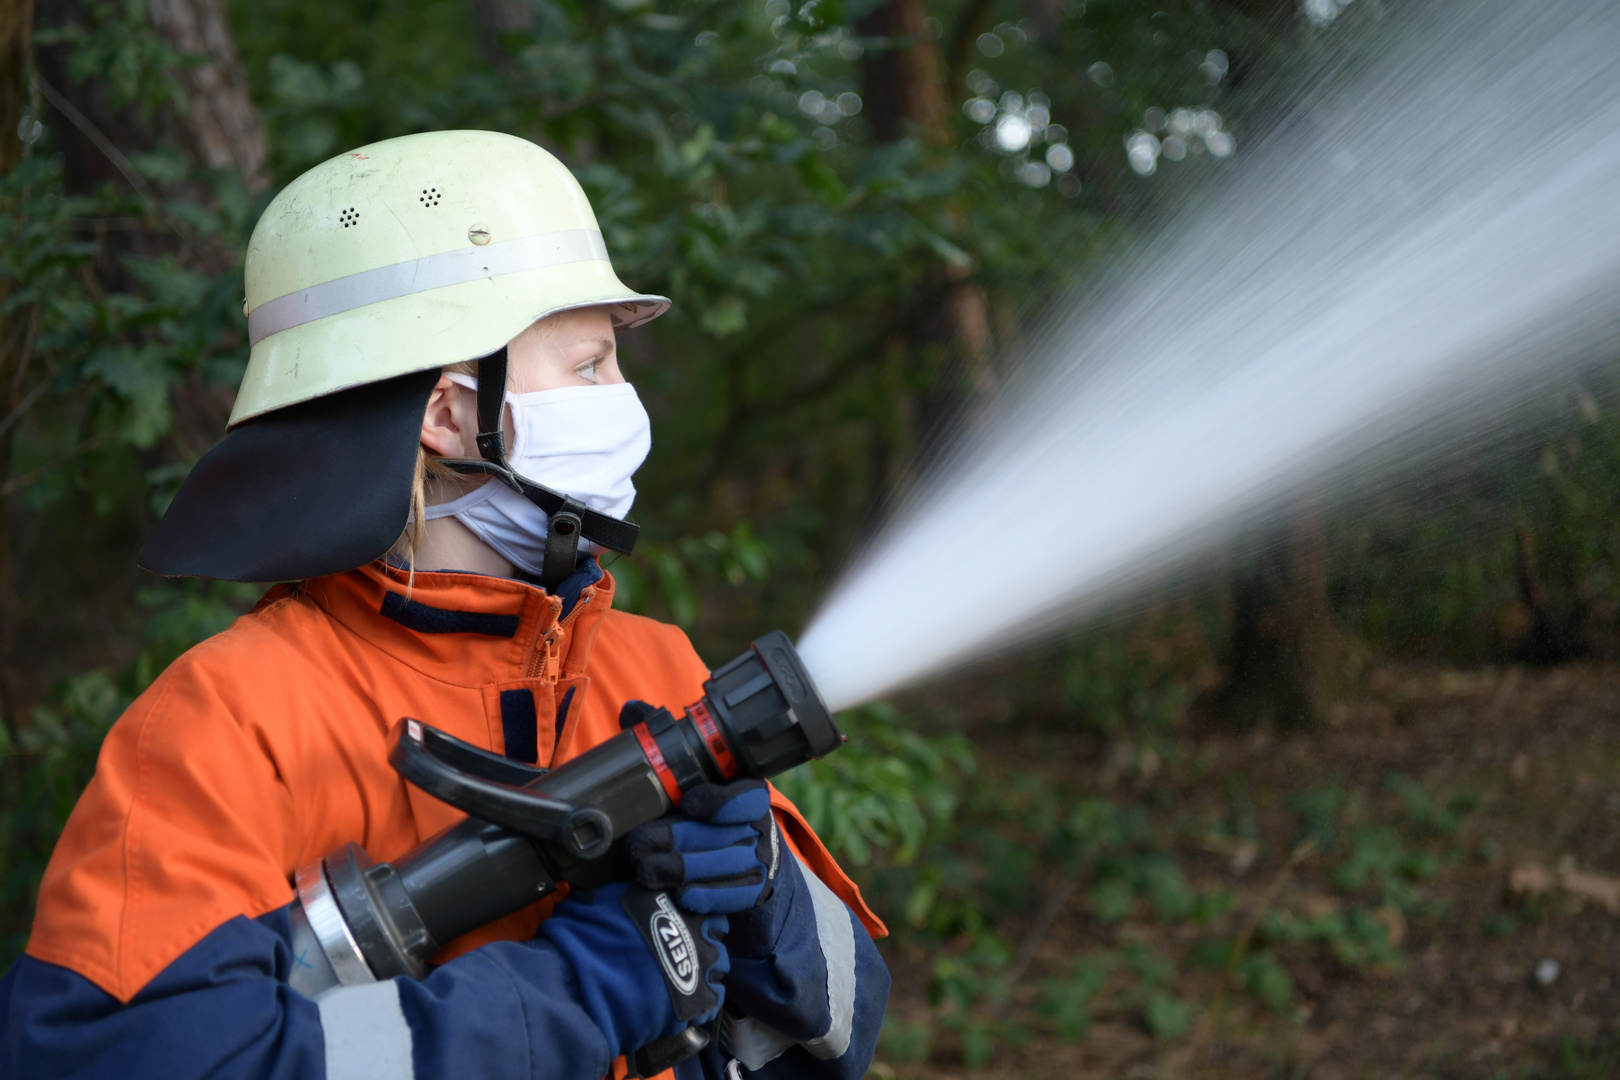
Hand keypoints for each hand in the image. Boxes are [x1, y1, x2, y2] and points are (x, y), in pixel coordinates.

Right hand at [539, 881, 728, 1058]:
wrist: (586, 982)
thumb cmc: (590, 935)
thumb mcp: (607, 895)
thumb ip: (633, 889)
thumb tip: (633, 882)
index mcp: (678, 900)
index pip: (705, 901)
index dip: (694, 913)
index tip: (680, 922)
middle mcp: (697, 929)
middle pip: (715, 933)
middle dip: (701, 939)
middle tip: (677, 950)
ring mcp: (701, 964)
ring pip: (717, 964)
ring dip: (701, 968)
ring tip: (678, 977)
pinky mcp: (698, 998)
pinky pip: (713, 997)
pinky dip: (700, 998)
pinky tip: (680, 999)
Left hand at [626, 779, 781, 914]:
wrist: (754, 861)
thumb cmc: (718, 825)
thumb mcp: (710, 801)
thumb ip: (686, 794)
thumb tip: (645, 799)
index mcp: (753, 799)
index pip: (744, 797)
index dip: (716, 802)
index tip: (687, 805)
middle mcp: (760, 830)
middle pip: (720, 835)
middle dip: (675, 838)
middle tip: (638, 844)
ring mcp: (761, 863)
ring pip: (722, 865)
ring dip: (680, 870)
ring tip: (646, 870)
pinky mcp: (756, 893)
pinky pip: (731, 896)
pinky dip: (704, 896)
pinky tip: (679, 894)